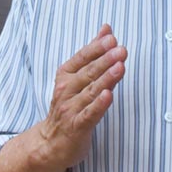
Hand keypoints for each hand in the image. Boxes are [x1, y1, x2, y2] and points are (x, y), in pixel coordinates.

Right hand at [36, 24, 126, 168]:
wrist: (50, 142)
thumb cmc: (69, 105)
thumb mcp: (77, 76)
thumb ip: (93, 53)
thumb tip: (106, 29)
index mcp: (66, 75)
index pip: (82, 57)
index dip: (97, 48)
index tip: (112, 38)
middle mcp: (66, 90)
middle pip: (88, 73)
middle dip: (105, 60)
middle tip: (121, 50)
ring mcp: (71, 108)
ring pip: (90, 91)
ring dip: (106, 79)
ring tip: (120, 67)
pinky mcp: (77, 126)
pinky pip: (89, 114)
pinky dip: (99, 105)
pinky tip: (109, 95)